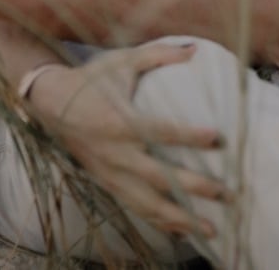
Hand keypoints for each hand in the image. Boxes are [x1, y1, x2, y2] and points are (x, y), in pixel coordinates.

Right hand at [25, 41, 228, 237]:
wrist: (49, 104)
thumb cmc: (91, 79)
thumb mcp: (121, 61)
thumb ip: (158, 55)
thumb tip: (195, 48)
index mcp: (119, 121)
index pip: (160, 132)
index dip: (189, 136)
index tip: (219, 138)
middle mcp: (114, 153)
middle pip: (159, 177)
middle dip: (196, 187)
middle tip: (229, 193)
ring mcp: (109, 173)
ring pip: (147, 203)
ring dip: (180, 219)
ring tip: (211, 230)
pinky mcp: (106, 183)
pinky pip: (134, 208)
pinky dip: (159, 222)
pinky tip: (183, 231)